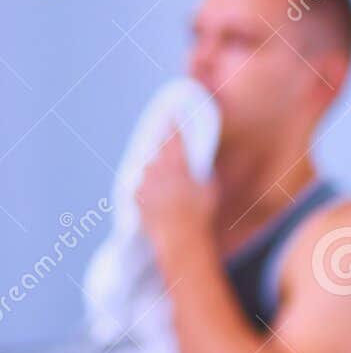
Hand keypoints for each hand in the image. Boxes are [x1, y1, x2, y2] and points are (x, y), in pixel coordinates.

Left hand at [135, 127, 216, 268]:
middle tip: (166, 140)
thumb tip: (205, 164)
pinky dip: (147, 187)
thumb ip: (206, 173)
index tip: (173, 114)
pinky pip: (141, 187)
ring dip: (155, 168)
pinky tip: (154, 192)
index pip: (174, 138)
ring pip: (148, 168)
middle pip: (158, 151)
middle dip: (163, 146)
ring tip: (163, 174)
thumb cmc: (201, 214)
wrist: (180, 238)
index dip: (174, 124)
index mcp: (177, 164)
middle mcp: (158, 170)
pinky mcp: (137, 198)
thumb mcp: (211, 190)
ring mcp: (145, 184)